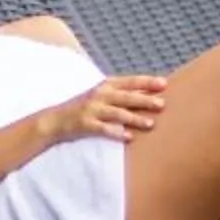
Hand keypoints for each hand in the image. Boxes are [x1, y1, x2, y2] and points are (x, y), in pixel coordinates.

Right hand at [42, 74, 166, 144]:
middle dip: (145, 100)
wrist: (55, 120)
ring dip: (134, 118)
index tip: (164, 83)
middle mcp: (99, 95)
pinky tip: (129, 137)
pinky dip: (117, 133)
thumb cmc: (83, 107)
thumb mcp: (101, 96)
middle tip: (162, 104)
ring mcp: (92, 110)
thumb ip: (122, 94)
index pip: (129, 82)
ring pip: (117, 113)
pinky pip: (104, 129)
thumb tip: (149, 95)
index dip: (146, 82)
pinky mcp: (86, 124)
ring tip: (150, 124)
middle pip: (126, 97)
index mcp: (105, 85)